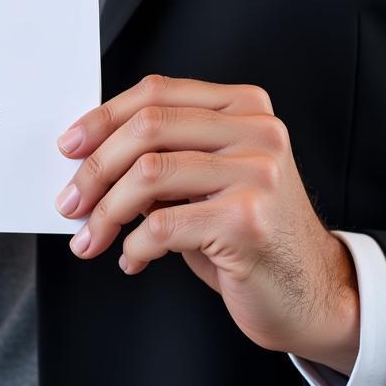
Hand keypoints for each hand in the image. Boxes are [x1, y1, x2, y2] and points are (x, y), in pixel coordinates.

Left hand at [55, 75, 359, 374]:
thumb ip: (163, 154)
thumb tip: (87, 156)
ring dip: (106, 212)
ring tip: (91, 238)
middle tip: (70, 202)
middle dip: (94, 168)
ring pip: (148, 174)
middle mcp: (256, 132)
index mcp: (243, 108)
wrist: (315, 294)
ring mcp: (257, 174)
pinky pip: (161, 226)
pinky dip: (134, 246)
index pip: (157, 92)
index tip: (69, 147)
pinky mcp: (247, 220)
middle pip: (148, 127)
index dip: (103, 117)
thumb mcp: (207, 179)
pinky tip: (133, 259)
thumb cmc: (246, 234)